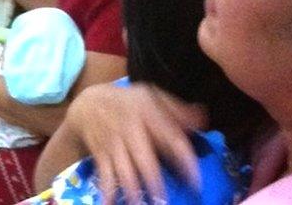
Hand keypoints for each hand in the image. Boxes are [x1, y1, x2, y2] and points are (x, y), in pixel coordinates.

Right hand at [66, 82, 206, 203]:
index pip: (170, 138)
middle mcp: (131, 130)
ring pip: (125, 171)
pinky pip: (105, 176)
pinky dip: (108, 193)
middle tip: (165, 201)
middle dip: (155, 183)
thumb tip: (203, 119)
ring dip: (133, 191)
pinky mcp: (101, 155)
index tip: (196, 182)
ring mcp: (114, 144)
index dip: (184, 161)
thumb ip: (177, 110)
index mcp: (148, 114)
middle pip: (145, 160)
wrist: (88, 103)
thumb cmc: (128, 103)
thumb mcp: (151, 96)